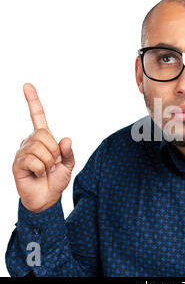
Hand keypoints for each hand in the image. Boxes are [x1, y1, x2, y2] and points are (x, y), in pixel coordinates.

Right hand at [12, 83, 74, 212]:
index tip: (27, 85)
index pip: (37, 117)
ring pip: (40, 148)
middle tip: (53, 163)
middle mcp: (30, 141)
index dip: (33, 101)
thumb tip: (66, 139)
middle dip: (54, 151)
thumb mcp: (68, 164)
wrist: (47, 197)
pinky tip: (37, 174)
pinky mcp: (17, 163)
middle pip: (45, 135)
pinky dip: (41, 170)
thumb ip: (68, 152)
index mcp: (43, 138)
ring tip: (45, 170)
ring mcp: (22, 152)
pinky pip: (34, 161)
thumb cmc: (56, 179)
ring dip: (48, 162)